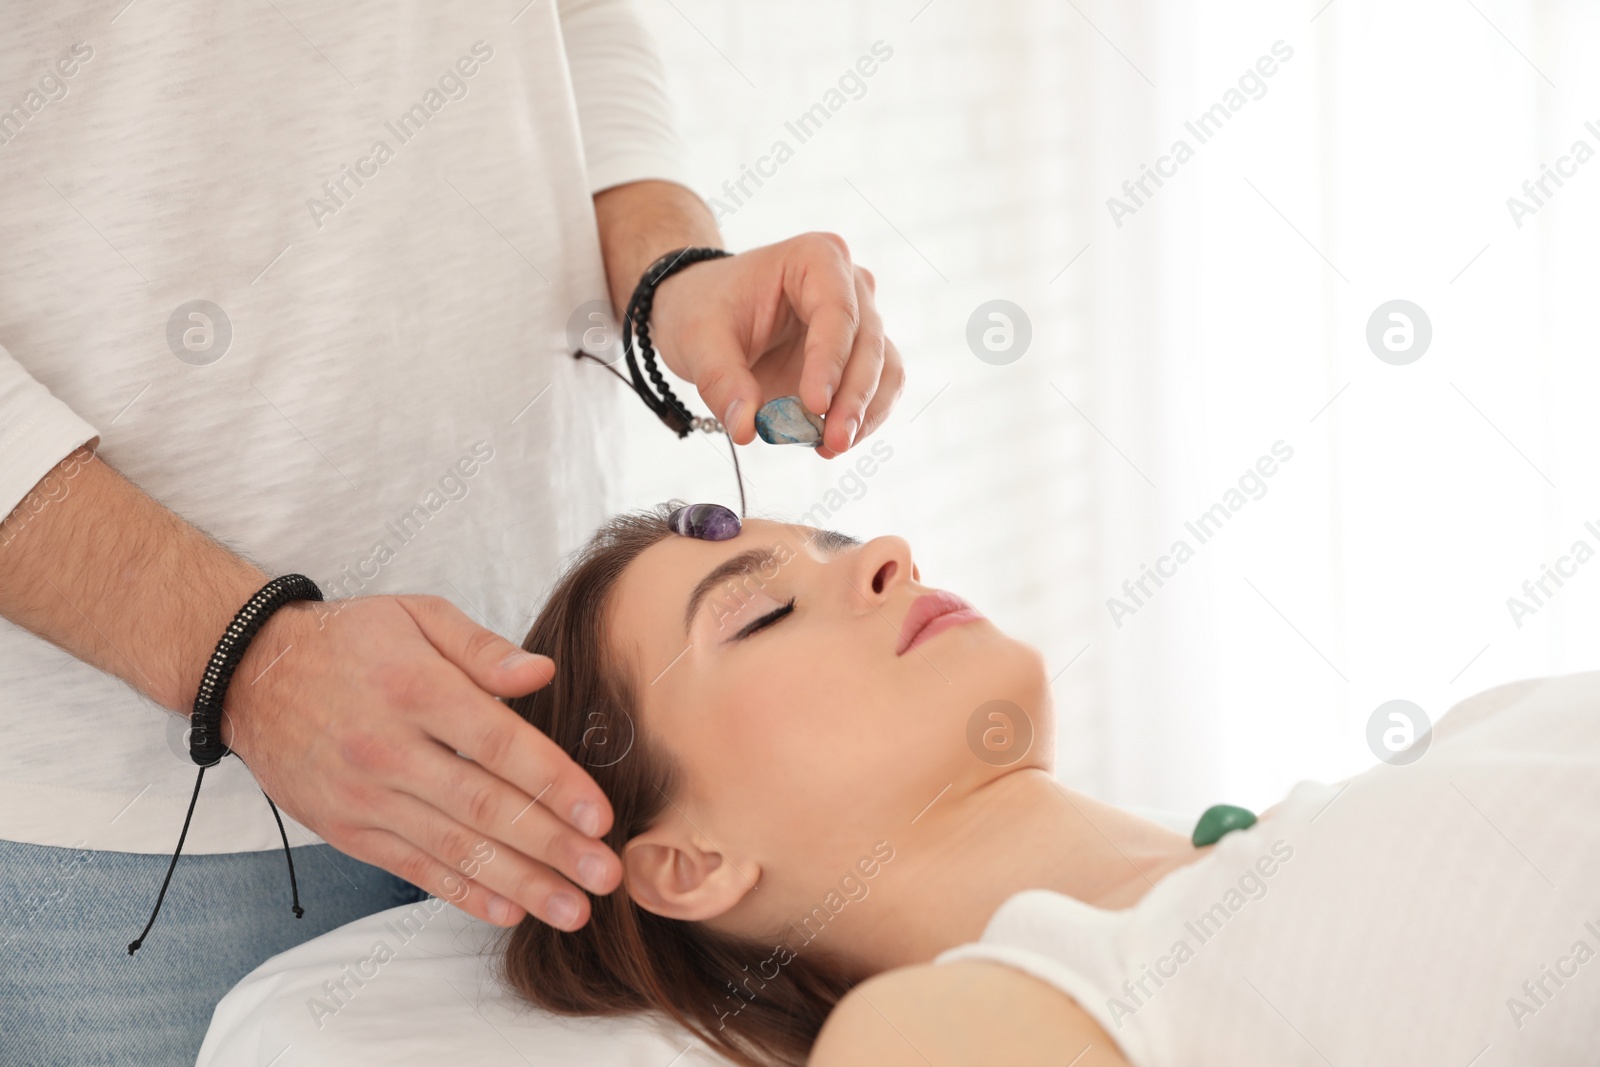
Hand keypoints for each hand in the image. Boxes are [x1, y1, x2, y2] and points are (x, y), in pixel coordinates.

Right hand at [220, 594, 620, 930]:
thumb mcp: (415, 615)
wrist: (252, 676)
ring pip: (454, 850)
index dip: (553, 783)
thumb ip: (482, 647)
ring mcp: (367, 798)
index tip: (600, 815)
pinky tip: (509, 911)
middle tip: (605, 876)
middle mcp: (390, 751)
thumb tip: (540, 673)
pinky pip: (415, 869)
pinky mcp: (349, 831)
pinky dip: (464, 894)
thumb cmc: (349, 640)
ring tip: (572, 910)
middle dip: (552, 846)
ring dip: (520, 884)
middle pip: (484, 807)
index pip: (498, 745)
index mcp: (416, 690)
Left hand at [648, 232, 904, 458]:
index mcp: (815, 259)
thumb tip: (746, 430)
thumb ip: (721, 381)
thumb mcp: (697, 339)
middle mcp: (850, 285)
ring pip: (885, 368)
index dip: (830, 361)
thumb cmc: (704, 308)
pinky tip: (831, 443)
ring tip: (831, 446)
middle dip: (853, 397)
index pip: (836, 311)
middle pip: (868, 342)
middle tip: (832, 441)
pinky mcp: (858, 357)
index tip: (815, 405)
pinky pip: (879, 389)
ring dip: (866, 412)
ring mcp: (860, 321)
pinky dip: (863, 419)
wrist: (706, 310)